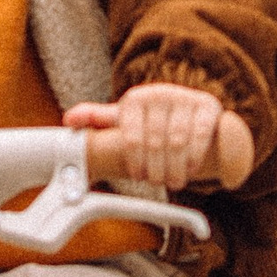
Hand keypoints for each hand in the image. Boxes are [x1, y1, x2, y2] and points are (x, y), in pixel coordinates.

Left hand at [67, 82, 238, 189]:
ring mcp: (185, 98)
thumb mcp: (125, 119)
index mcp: (134, 99)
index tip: (138, 176)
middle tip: (157, 182)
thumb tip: (68, 121)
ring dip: (175, 167)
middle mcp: (159, 94)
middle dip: (156, 168)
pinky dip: (195, 156)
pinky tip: (192, 169)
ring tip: (173, 181)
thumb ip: (98, 119)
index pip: (131, 136)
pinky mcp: (208, 106)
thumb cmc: (152, 119)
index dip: (134, 162)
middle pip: (155, 141)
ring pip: (178, 140)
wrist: (190, 108)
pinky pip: (201, 134)